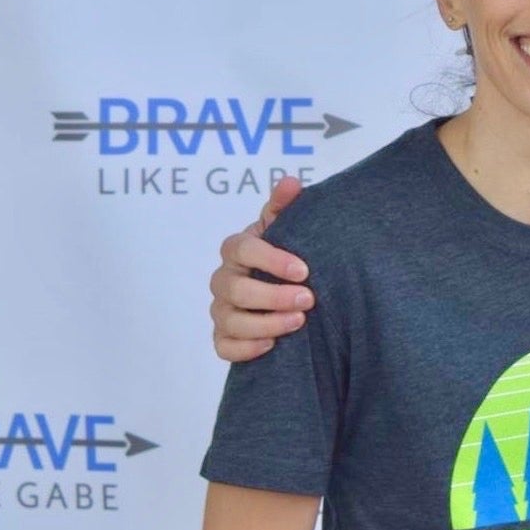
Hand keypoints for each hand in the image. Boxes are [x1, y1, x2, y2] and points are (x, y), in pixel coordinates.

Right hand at [208, 176, 311, 361]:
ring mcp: (221, 309)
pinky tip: (273, 344)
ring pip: (231, 321)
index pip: (242, 249)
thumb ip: (285, 205)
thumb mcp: (287, 227)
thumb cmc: (285, 253)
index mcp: (237, 249)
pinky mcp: (223, 337)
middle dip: (273, 296)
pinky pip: (224, 347)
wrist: (286, 287)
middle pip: (236, 289)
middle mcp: (223, 279)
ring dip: (266, 323)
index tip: (304, 270)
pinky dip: (246, 348)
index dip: (271, 260)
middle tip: (309, 299)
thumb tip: (290, 181)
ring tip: (300, 322)